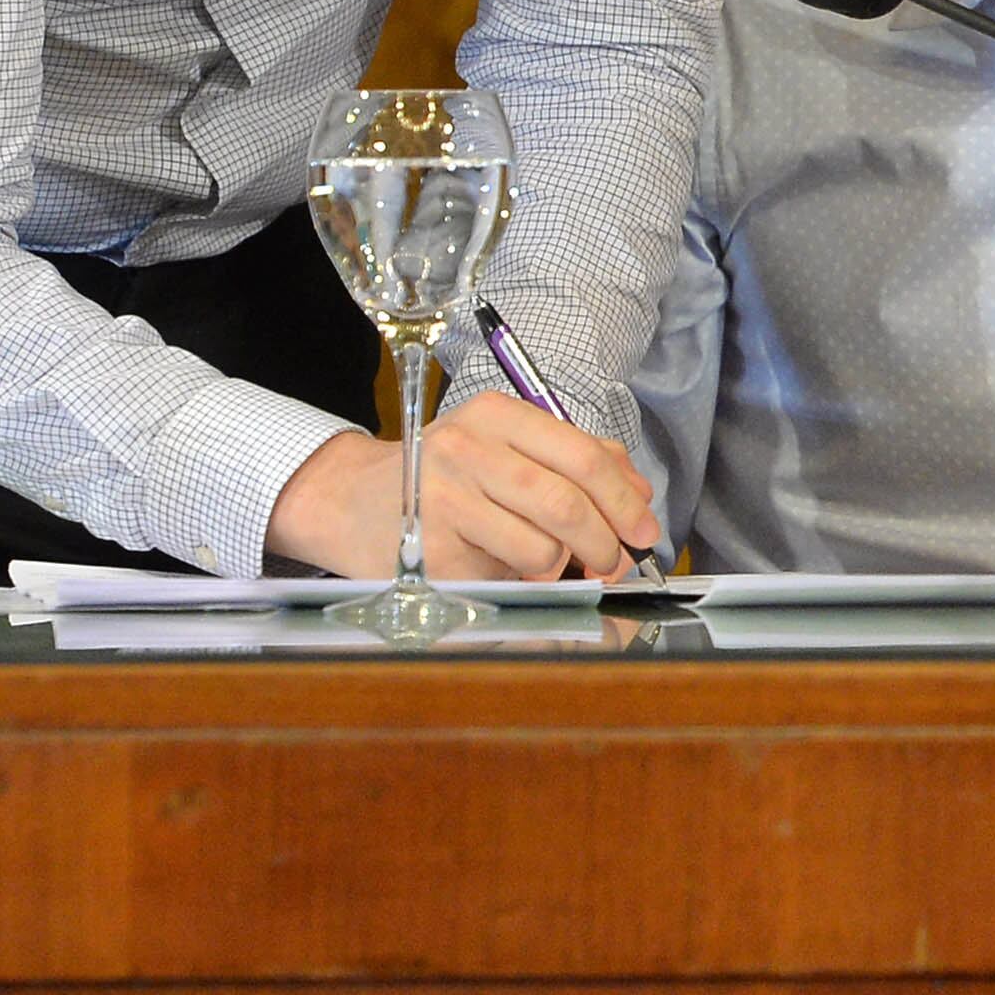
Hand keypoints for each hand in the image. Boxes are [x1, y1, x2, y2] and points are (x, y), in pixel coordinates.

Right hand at [265, 398, 663, 581]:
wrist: (349, 500)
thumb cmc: (440, 477)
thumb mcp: (502, 448)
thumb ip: (572, 460)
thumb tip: (638, 493)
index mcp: (497, 415)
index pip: (584, 455)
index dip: (625, 499)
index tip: (645, 531)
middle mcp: (468, 447)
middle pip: (568, 500)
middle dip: (606, 542)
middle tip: (616, 563)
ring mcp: (445, 496)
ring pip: (544, 542)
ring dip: (569, 566)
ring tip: (564, 568)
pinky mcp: (431, 546)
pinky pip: (507, 571)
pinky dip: (529, 580)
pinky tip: (515, 570)